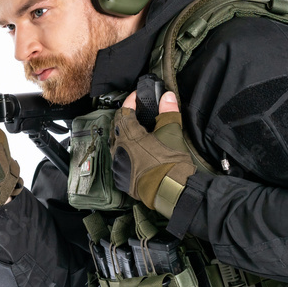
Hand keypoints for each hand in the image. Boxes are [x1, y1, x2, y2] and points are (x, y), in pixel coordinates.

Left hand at [110, 91, 195, 216]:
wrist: (171, 191)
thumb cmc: (171, 162)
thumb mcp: (172, 133)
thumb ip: (168, 111)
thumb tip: (167, 96)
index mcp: (129, 136)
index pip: (124, 112)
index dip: (130, 102)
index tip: (137, 96)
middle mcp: (119, 149)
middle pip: (116, 128)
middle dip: (124, 118)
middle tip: (135, 113)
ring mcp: (118, 165)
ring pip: (115, 145)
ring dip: (123, 136)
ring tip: (134, 132)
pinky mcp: (121, 179)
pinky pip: (118, 161)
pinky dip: (124, 153)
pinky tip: (134, 153)